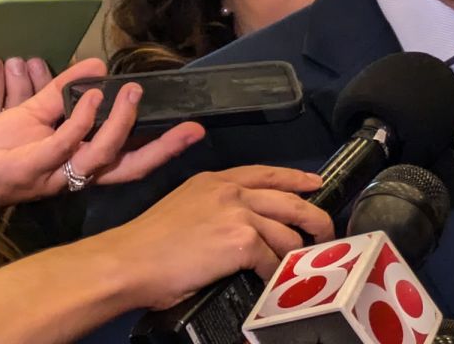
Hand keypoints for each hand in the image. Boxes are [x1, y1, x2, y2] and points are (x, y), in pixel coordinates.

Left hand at [0, 58, 204, 226]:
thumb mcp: (37, 113)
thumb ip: (66, 90)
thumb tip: (99, 65)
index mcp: (81, 163)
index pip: (132, 156)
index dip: (163, 145)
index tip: (193, 129)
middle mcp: (76, 174)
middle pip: (130, 166)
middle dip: (163, 148)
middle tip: (190, 128)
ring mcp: (57, 173)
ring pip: (102, 154)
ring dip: (119, 121)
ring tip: (127, 91)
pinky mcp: (32, 168)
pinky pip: (66, 143)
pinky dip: (83, 120)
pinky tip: (91, 97)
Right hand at [95, 165, 334, 309]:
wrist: (128, 261)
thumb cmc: (148, 243)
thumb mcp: (184, 205)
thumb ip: (216, 207)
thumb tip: (239, 225)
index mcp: (216, 180)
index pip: (267, 173)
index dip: (296, 178)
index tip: (315, 184)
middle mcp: (231, 191)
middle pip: (290, 198)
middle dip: (314, 216)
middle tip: (325, 230)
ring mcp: (239, 214)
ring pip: (287, 232)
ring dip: (296, 252)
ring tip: (300, 264)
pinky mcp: (243, 241)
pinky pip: (272, 260)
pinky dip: (275, 273)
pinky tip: (273, 281)